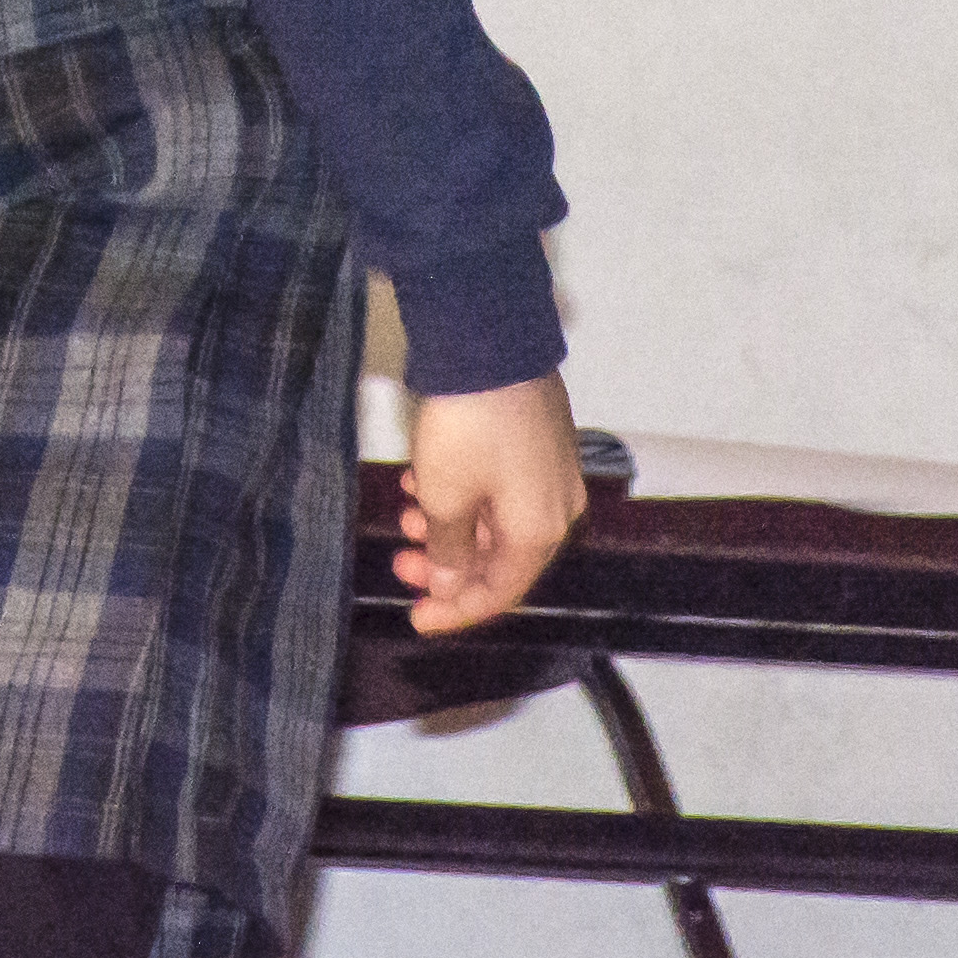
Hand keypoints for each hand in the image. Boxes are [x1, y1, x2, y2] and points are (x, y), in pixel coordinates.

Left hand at [394, 371, 586, 635]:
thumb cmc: (469, 425)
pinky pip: (502, 487)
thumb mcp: (446, 496)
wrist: (490, 341)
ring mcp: (552, 470)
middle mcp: (557, 506)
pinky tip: (425, 480)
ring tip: (407, 511)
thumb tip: (451, 582)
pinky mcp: (540, 440)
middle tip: (401, 559)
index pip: (499, 592)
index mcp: (540, 532)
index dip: (455, 611)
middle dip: (446, 564)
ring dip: (451, 526)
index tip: (415, 615)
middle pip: (501, 558)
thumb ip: (448, 549)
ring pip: (498, 520)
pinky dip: (465, 496)